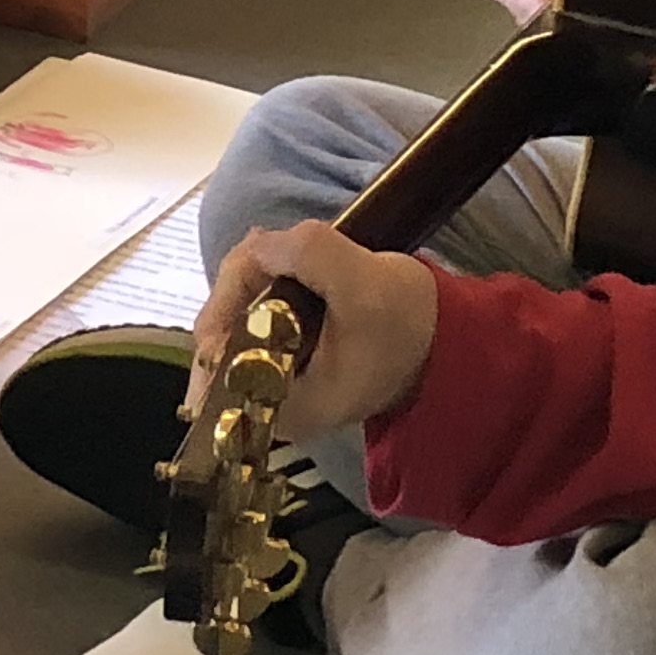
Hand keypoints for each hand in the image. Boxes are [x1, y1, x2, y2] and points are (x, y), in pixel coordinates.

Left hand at [186, 222, 440, 441]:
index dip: (224, 303)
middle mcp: (263, 404)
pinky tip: (288, 261)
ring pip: (234, 318)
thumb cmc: (408, 324)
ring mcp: (271, 380)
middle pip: (218, 334)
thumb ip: (307, 255)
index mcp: (277, 411)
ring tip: (285, 249)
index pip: (211, 362)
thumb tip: (257, 246)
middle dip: (242, 279)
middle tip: (272, 244)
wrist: (444, 337)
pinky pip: (253, 314)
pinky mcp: (282, 356)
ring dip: (254, 275)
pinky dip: (265, 281)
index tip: (256, 261)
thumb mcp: (363, 283)